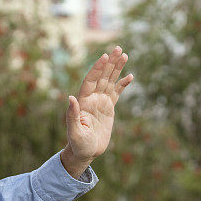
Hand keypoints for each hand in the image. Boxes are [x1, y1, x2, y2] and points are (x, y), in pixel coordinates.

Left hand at [61, 46, 132, 177]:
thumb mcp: (75, 131)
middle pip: (102, 76)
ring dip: (116, 68)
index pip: (91, 81)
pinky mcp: (108, 108)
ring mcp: (100, 102)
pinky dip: (122, 84)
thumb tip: (71, 98)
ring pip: (110, 81)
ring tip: (124, 54)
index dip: (97, 69)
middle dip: (109, 62)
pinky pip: (116, 93)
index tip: (104, 57)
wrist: (86, 152)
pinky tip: (130, 76)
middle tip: (118, 48)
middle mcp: (92, 98)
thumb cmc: (78, 144)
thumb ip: (72, 115)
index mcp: (83, 102)